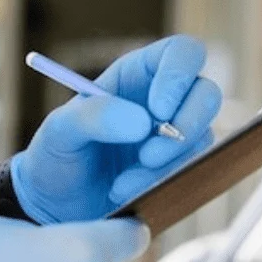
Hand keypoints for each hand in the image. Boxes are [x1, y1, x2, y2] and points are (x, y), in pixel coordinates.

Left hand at [11, 35, 222, 223]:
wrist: (55, 207)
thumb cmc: (56, 158)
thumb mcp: (59, 131)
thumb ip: (92, 116)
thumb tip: (143, 121)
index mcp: (136, 75)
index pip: (180, 54)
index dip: (179, 74)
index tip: (158, 110)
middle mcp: (163, 102)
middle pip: (207, 93)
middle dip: (188, 123)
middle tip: (150, 153)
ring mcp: (174, 138)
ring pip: (202, 138)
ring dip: (168, 162)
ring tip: (123, 182)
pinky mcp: (177, 171)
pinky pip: (190, 172)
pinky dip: (161, 184)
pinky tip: (127, 192)